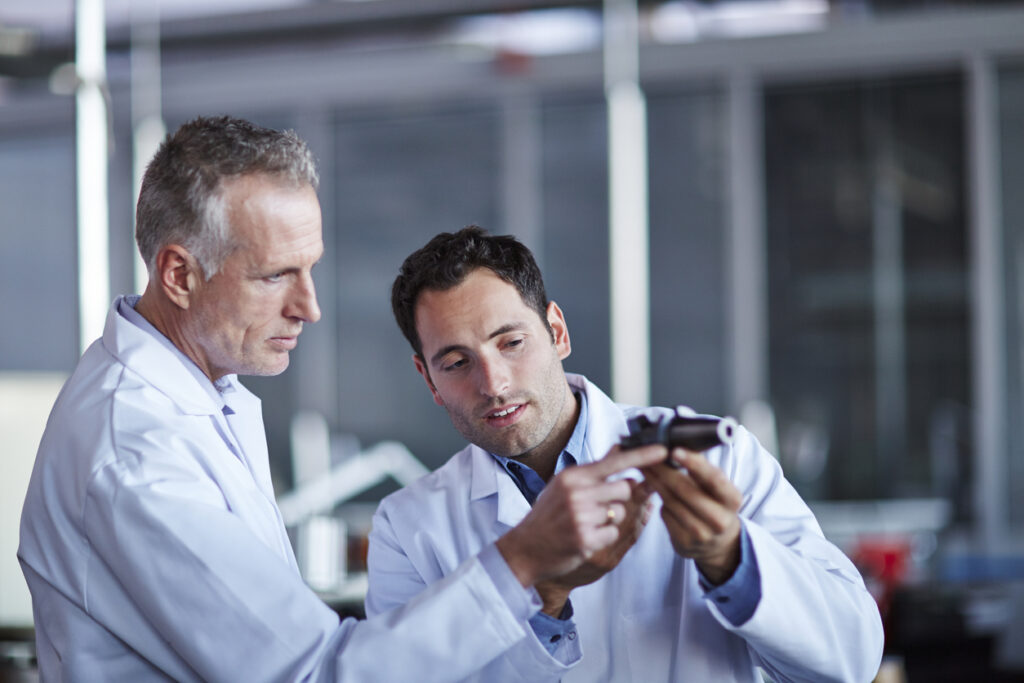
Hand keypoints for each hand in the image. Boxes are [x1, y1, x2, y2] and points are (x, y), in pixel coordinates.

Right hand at [496, 444, 664, 588]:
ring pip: (620, 512)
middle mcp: (577, 493)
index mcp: (573, 476)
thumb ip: (594, 469)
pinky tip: (586, 537)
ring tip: (588, 523)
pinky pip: (613, 532)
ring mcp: (581, 517)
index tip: (663, 451)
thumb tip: (618, 447)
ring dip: (611, 519)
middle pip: (625, 488)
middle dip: (620, 498)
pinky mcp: (585, 539)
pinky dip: (604, 536)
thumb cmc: (548, 514)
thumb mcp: (564, 485)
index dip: (642, 456)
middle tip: (601, 505)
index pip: (614, 461)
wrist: (525, 548)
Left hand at [642, 449, 741, 584]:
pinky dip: (657, 499)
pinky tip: (651, 486)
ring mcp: (702, 534)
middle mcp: (720, 519)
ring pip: (671, 501)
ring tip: (643, 465)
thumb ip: (702, 470)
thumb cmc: (715, 504)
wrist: (718, 543)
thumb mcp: (718, 488)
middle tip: (647, 453)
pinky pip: (665, 514)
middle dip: (663, 469)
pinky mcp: (684, 543)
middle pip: (685, 490)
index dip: (694, 464)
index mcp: (732, 500)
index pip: (713, 479)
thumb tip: (677, 445)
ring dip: (654, 481)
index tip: (675, 450)